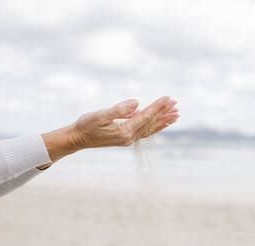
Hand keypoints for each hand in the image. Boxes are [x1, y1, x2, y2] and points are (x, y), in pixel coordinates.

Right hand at [40, 96, 178, 164]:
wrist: (78, 139)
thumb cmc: (86, 125)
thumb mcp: (100, 115)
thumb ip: (119, 109)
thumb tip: (137, 103)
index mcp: (125, 131)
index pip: (146, 116)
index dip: (158, 106)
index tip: (168, 98)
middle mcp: (130, 137)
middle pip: (151, 123)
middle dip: (164, 113)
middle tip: (177, 104)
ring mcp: (128, 138)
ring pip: (150, 128)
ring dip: (163, 121)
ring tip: (176, 115)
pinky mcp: (126, 137)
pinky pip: (145, 131)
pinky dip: (155, 126)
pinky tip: (161, 122)